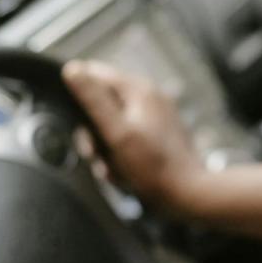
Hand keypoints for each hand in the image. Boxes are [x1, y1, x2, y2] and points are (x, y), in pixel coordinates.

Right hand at [62, 60, 204, 213]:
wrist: (190, 194)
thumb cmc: (153, 166)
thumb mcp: (117, 133)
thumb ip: (94, 100)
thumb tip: (71, 68)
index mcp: (139, 90)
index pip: (95, 73)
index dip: (78, 96)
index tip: (77, 123)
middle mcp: (149, 97)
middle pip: (102, 104)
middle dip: (93, 132)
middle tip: (95, 154)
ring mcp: (155, 116)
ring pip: (112, 126)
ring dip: (105, 150)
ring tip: (113, 169)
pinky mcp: (158, 135)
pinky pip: (127, 140)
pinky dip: (120, 157)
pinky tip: (123, 173)